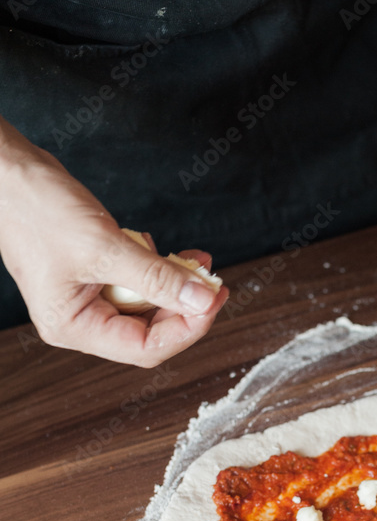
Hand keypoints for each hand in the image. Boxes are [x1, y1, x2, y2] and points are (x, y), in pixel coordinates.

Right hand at [0, 136, 227, 365]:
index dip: (186, 329)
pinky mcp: (95, 275)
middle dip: (185, 307)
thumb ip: (157, 277)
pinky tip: (172, 253)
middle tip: (212, 282)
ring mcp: (87, 298)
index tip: (213, 301)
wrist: (6, 172)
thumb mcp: (105, 246)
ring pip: (148, 306)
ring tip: (195, 261)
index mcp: (73, 327)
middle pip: (150, 331)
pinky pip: (139, 284)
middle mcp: (80, 320)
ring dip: (175, 286)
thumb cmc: (36, 209)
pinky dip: (159, 270)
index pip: (144, 348)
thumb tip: (202, 299)